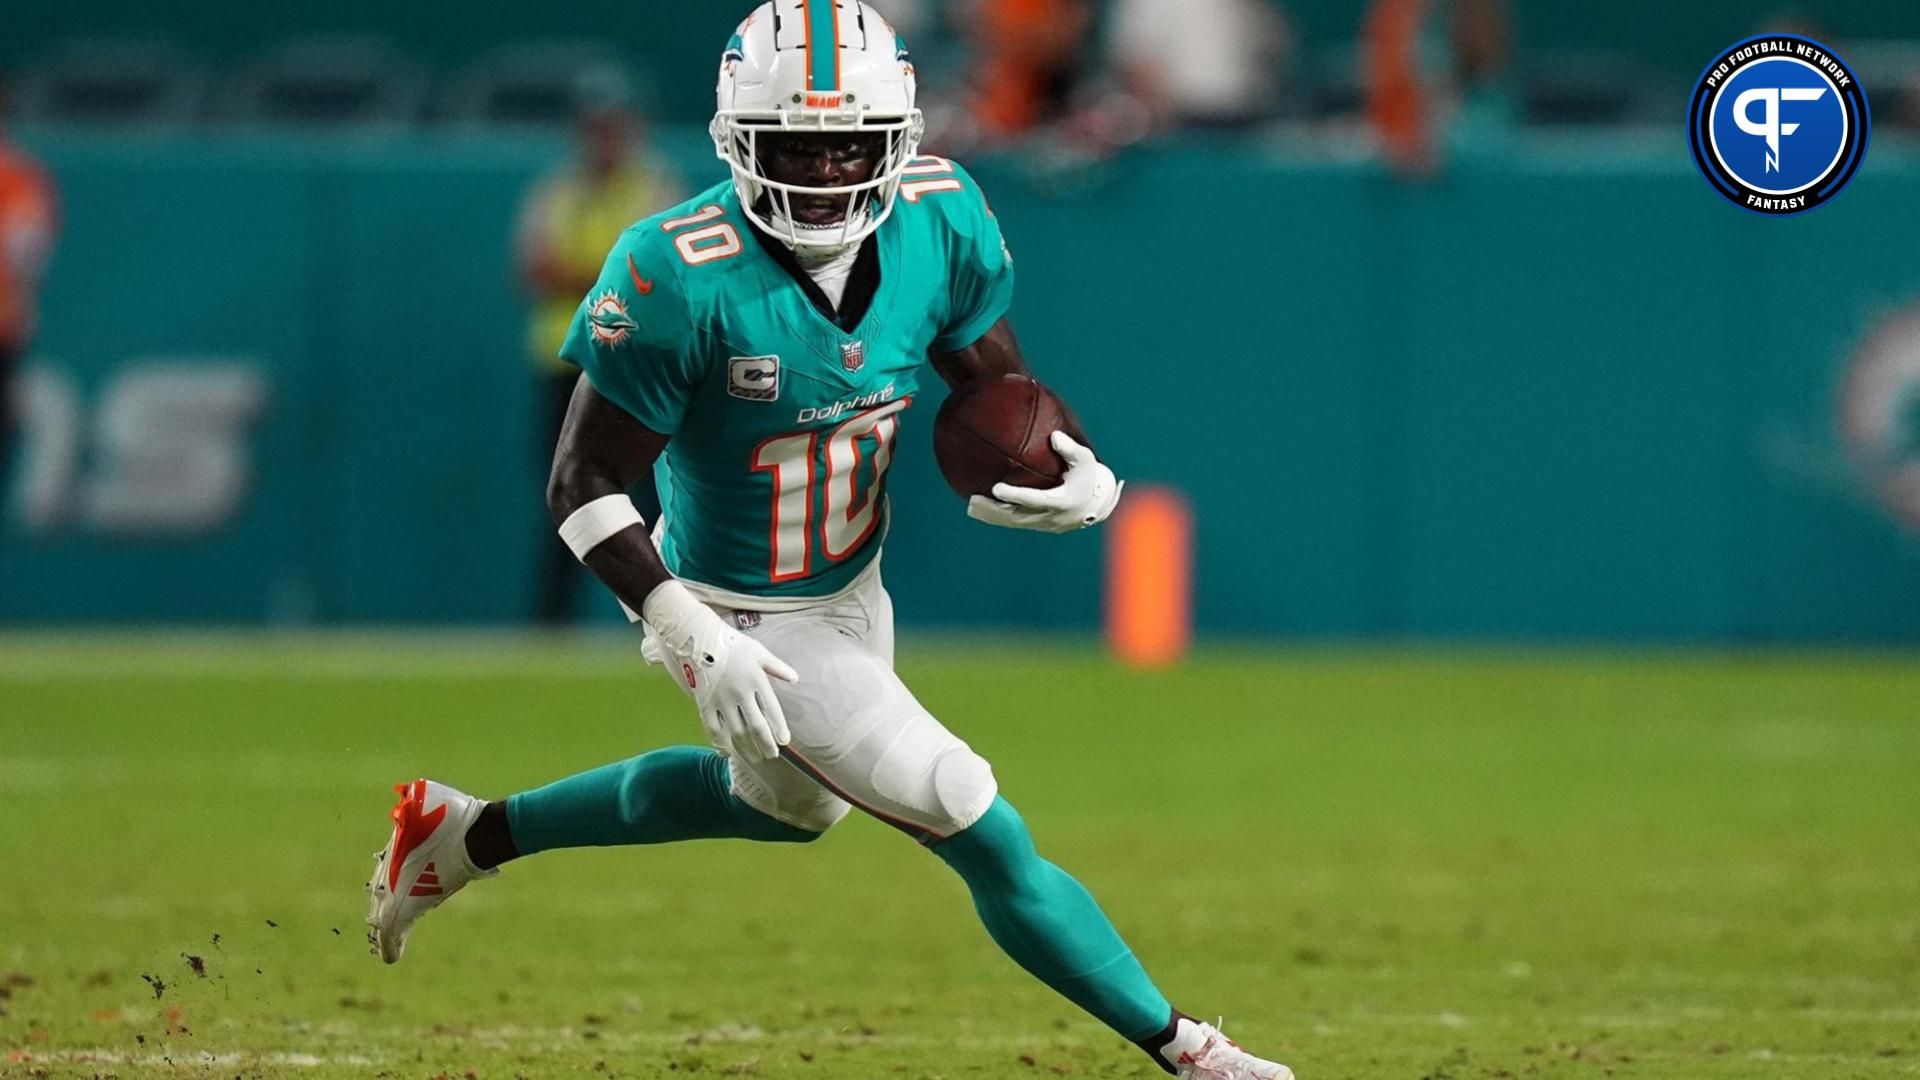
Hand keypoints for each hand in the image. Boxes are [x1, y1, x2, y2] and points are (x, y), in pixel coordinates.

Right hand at [641, 581, 797, 761]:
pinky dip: (720, 743)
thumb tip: (795, 679)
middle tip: (771, 756)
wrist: (698, 639)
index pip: (772, 710)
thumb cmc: (731, 643)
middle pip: (756, 726)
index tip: (784, 741)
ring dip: (746, 748)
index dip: (779, 728)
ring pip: (736, 732)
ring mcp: (721, 700)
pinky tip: (727, 752)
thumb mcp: (759, 651)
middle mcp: (740, 693)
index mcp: (756, 680)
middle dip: (765, 744)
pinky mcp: (704, 704)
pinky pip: (713, 729)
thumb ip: (777, 667)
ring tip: (754, 758)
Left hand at [968, 432, 1123, 533]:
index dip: (1015, 496)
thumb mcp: (1085, 460)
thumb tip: (1054, 435)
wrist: (1095, 504)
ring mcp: (1043, 524)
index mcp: (1061, 501)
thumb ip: (1070, 449)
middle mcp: (1050, 516)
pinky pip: (1014, 522)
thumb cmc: (1087, 476)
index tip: (997, 488)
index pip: (1034, 499)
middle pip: (1017, 515)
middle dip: (995, 509)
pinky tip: (980, 510)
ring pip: (1013, 522)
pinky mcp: (1038, 525)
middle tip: (974, 499)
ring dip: (992, 516)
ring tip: (971, 507)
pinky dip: (998, 518)